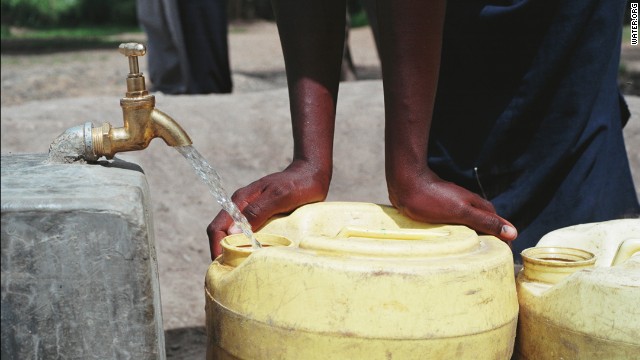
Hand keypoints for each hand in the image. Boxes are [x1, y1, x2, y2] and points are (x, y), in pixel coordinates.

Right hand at [207, 160, 330, 258]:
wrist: (312, 174)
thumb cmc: (298, 184)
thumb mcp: (280, 197)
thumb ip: (257, 211)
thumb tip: (232, 231)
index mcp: (240, 201)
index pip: (217, 227)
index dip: (216, 247)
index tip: (222, 265)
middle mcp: (242, 208)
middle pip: (223, 234)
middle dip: (223, 254)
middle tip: (232, 274)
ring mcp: (251, 214)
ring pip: (235, 237)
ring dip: (236, 252)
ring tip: (243, 270)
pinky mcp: (262, 219)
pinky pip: (249, 236)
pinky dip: (249, 248)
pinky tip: (257, 259)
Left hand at [387, 167, 516, 243]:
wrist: (407, 184)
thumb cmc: (432, 199)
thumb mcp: (461, 212)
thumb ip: (485, 222)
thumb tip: (513, 233)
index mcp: (478, 206)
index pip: (500, 225)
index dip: (505, 240)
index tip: (506, 256)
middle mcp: (470, 205)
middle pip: (487, 224)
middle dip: (493, 238)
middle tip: (492, 258)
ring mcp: (456, 207)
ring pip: (472, 224)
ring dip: (477, 236)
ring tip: (476, 254)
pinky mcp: (443, 210)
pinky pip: (457, 224)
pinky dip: (461, 234)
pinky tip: (455, 242)